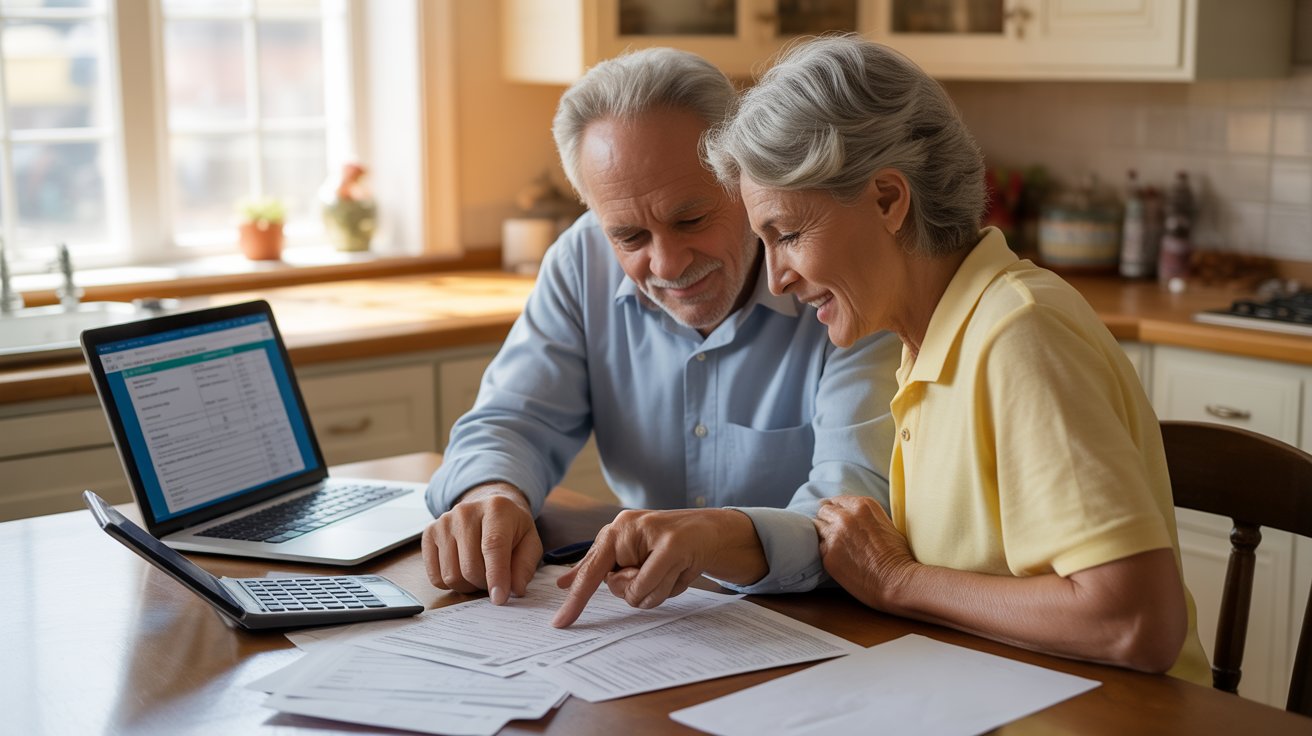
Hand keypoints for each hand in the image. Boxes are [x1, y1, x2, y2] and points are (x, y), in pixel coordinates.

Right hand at [421, 483, 542, 604]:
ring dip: (468, 585)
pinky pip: (435, 576)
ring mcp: (444, 522)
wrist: (488, 508)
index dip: (496, 576)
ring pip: (451, 575)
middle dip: (484, 584)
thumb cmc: (510, 528)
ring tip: (479, 572)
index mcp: (496, 509)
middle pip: (470, 567)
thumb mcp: (529, 542)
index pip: (493, 546)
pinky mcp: (429, 533)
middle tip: (494, 578)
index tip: (499, 598)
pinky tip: (462, 569)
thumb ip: (525, 566)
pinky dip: (450, 583)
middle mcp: (466, 512)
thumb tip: (514, 589)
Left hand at [551, 508, 760, 627]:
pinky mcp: (672, 546)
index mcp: (614, 531)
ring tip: (668, 571)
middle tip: (652, 571)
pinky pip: (652, 586)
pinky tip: (678, 571)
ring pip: (636, 592)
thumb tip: (564, 583)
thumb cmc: (666, 544)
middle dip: (634, 589)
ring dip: (654, 592)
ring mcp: (650, 534)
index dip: (575, 599)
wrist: (708, 530)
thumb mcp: (629, 552)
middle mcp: (627, 527)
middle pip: (615, 588)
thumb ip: (598, 566)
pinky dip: (664, 588)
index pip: (589, 570)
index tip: (560, 623)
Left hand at [814, 496, 916, 610]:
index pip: (837, 500)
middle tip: (833, 530)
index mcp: (862, 505)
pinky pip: (820, 548)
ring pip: (817, 527)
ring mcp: (834, 535)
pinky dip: (826, 551)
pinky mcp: (828, 554)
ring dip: (824, 534)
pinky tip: (838, 558)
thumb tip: (851, 516)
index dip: (836, 509)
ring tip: (835, 544)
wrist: (896, 580)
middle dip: (827, 519)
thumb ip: (864, 516)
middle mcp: (845, 517)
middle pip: (824, 511)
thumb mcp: (885, 522)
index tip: (834, 515)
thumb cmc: (897, 554)